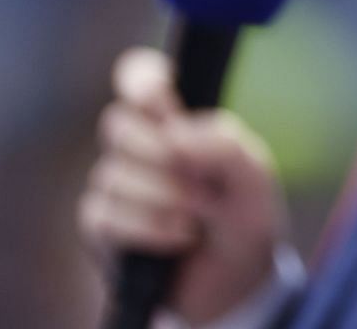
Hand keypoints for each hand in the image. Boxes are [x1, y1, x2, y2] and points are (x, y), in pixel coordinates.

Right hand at [77, 47, 289, 326]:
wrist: (237, 278)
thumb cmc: (245, 216)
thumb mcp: (254, 176)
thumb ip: (224, 145)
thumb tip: (176, 134)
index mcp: (178, 123)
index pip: (140, 80)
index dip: (140, 78)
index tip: (160, 92)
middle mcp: (140, 149)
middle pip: (117, 124)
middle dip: (161, 152)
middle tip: (201, 181)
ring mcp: (117, 187)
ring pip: (112, 174)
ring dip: (165, 198)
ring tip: (199, 216)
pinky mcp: (102, 227)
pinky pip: (104, 215)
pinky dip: (148, 227)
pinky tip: (180, 237)